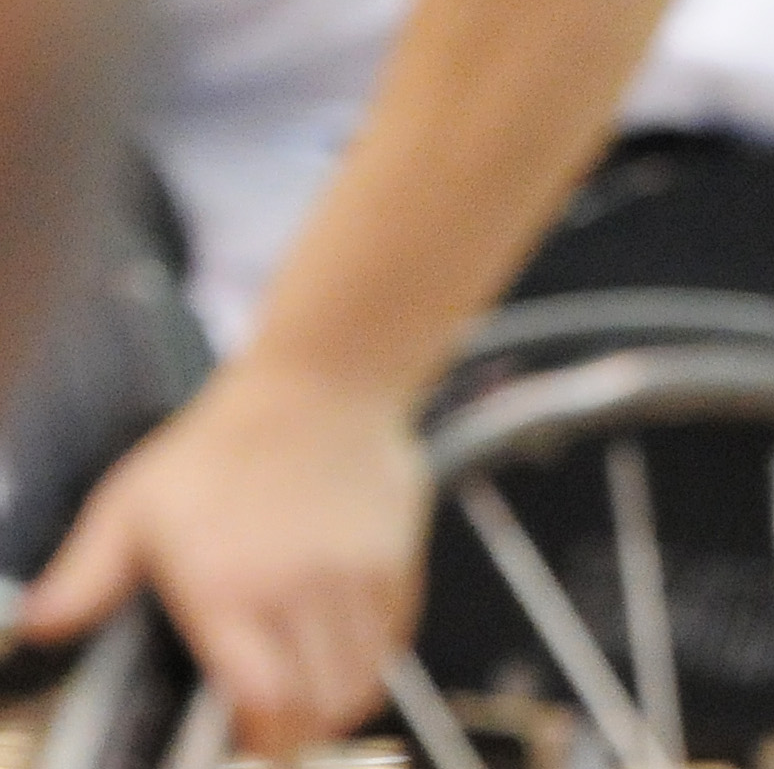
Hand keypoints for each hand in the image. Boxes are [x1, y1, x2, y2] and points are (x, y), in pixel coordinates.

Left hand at [22, 363, 430, 756]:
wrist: (323, 382)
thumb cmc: (220, 443)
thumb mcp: (133, 503)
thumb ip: (86, 574)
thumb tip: (37, 627)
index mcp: (228, 588)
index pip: (264, 696)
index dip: (264, 739)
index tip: (248, 749)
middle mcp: (297, 590)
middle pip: (320, 701)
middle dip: (300, 733)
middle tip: (276, 734)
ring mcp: (355, 575)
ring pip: (363, 675)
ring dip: (338, 702)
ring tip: (313, 704)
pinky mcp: (396, 558)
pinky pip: (394, 635)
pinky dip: (373, 661)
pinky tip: (346, 656)